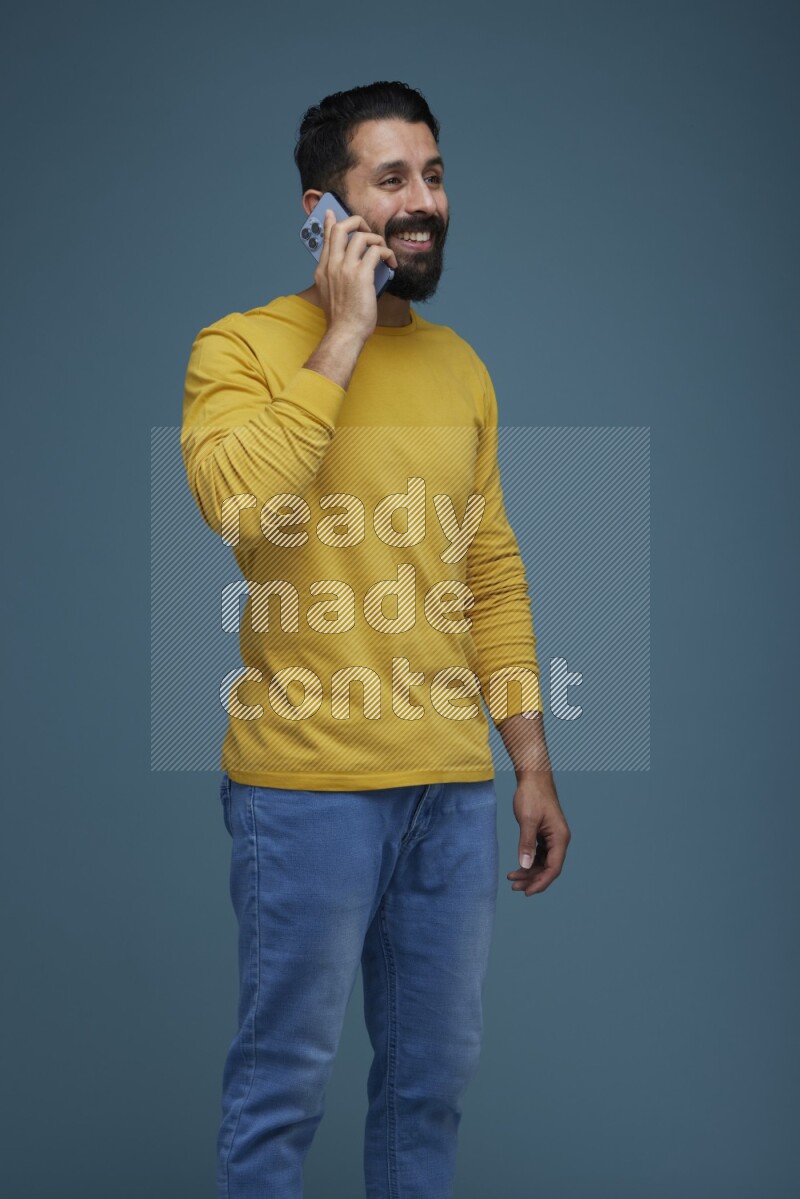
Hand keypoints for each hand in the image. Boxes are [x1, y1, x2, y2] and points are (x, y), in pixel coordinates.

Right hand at [314, 209, 397, 342]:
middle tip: (369, 231)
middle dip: (357, 222)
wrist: (344, 333)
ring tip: (384, 252)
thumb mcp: (331, 295)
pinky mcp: (361, 275)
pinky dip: (387, 253)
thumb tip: (349, 270)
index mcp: (323, 270)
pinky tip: (392, 263)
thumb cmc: (342, 319)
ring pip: (361, 236)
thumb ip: (336, 278)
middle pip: (341, 228)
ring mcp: (345, 269)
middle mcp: (332, 265)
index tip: (333, 213)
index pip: (326, 237)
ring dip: (377, 240)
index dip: (331, 222)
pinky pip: (376, 251)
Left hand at [506, 775, 570, 895]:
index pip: (553, 868)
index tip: (527, 892)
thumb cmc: (532, 795)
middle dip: (532, 879)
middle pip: (548, 868)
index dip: (541, 882)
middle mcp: (559, 840)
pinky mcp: (545, 834)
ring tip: (512, 878)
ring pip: (543, 862)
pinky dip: (529, 862)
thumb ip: (526, 843)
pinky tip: (518, 866)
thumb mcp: (527, 820)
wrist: (533, 777)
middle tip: (514, 887)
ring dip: (529, 872)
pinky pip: (540, 854)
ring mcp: (553, 837)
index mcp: (560, 838)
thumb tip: (525, 865)